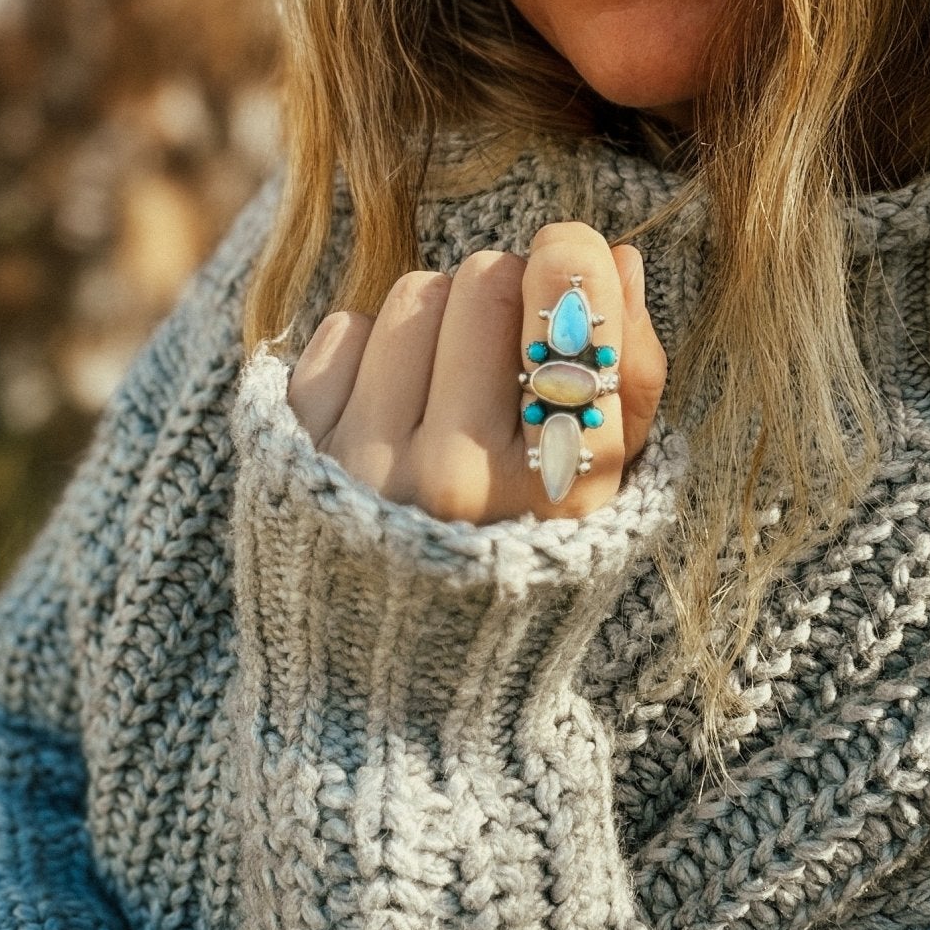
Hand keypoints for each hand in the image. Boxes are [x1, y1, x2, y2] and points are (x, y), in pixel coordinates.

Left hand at [286, 222, 664, 523]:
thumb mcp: (606, 492)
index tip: (569, 253)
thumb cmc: (522, 558)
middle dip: (504, 290)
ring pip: (415, 293)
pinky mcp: (298, 452)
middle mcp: (459, 481)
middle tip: (502, 344)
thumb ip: (632, 378)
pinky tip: (386, 412)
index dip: (576, 264)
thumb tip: (617, 259)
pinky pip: (344, 328)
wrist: (397, 676)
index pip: (577, 328)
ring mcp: (369, 466)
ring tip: (442, 391)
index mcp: (557, 495)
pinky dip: (370, 352)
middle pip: (490, 280)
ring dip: (436, 320)